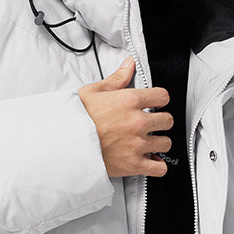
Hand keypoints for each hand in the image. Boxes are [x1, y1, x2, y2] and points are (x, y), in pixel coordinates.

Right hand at [77, 56, 172, 177]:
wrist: (65, 144)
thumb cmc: (76, 119)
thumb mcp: (93, 92)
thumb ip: (116, 79)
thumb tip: (129, 65)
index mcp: (131, 101)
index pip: (162, 97)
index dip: (159, 100)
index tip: (155, 104)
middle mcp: (138, 122)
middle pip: (167, 120)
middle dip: (160, 121)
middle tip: (150, 124)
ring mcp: (138, 144)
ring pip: (165, 143)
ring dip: (159, 143)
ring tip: (149, 143)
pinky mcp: (134, 164)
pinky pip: (159, 168)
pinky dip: (157, 166)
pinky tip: (150, 161)